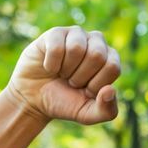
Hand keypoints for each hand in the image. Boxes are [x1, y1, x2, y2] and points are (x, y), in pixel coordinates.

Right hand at [6, 26, 120, 124]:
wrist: (34, 98)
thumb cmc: (65, 102)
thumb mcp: (88, 114)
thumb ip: (106, 110)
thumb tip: (110, 89)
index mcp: (110, 59)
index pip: (112, 67)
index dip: (95, 84)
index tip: (85, 90)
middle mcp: (96, 42)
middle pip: (96, 55)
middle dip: (80, 76)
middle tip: (72, 81)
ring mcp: (76, 34)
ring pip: (76, 48)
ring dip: (66, 69)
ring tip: (62, 73)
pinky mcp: (55, 33)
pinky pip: (56, 47)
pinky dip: (51, 64)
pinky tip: (49, 67)